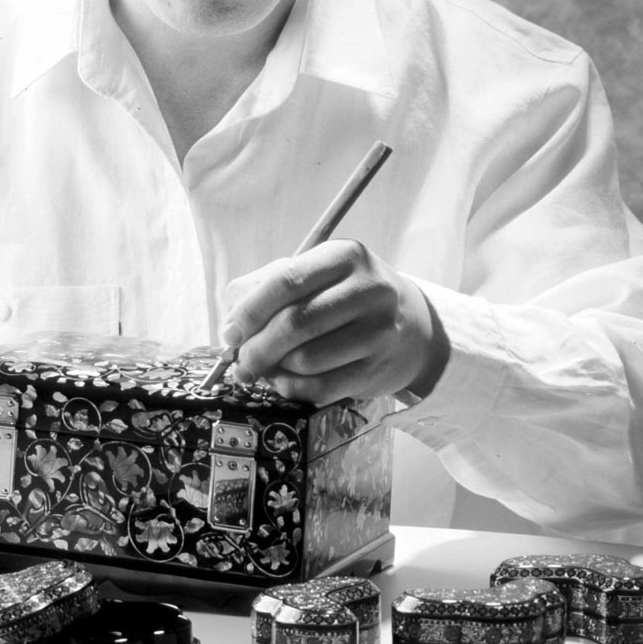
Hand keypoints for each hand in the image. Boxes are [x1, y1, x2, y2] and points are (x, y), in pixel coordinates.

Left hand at [221, 239, 449, 404]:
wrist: (412, 325)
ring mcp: (379, 331)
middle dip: (257, 347)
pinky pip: (322, 387)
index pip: (287, 280)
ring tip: (266, 367)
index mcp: (345, 255)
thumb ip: (267, 284)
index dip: (250, 310)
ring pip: (307, 359)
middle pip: (296, 323)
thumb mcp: (316, 273)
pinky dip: (293, 388)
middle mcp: (368, 289)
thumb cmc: (347, 296)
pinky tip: (286, 381)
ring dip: (274, 369)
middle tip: (240, 360)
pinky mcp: (379, 369)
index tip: (230, 331)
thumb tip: (231, 316)